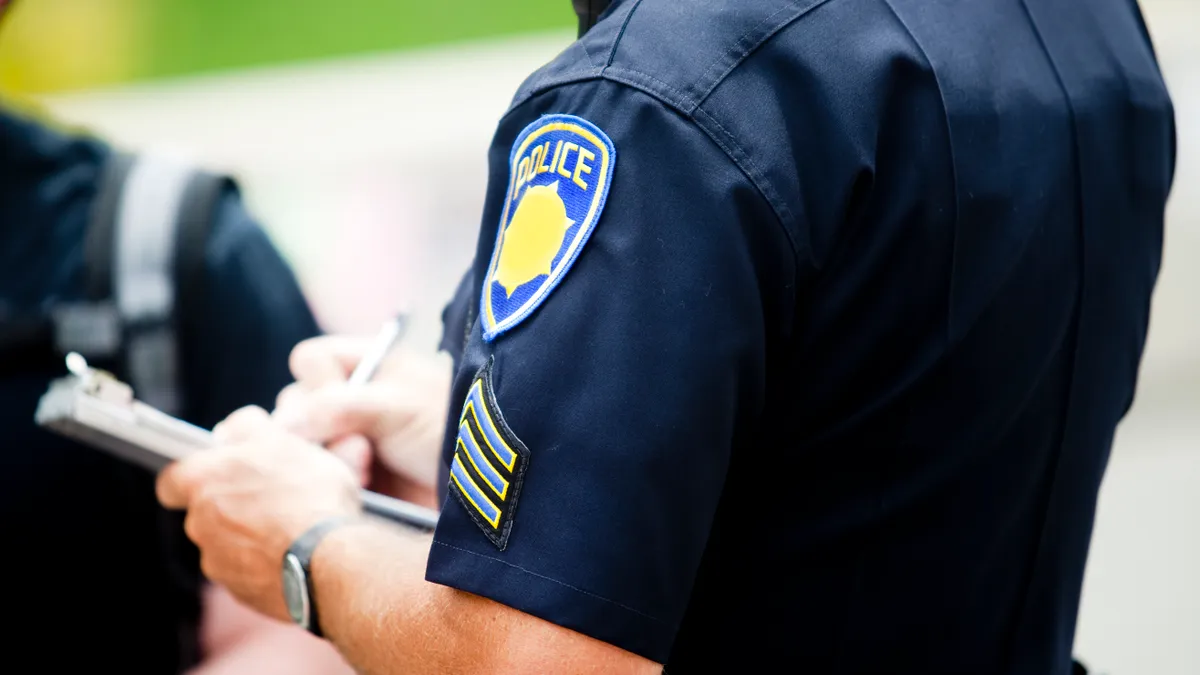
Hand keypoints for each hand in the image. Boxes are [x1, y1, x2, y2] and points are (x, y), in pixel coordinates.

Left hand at [156, 406, 360, 621]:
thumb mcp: (283, 441)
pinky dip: (266, 562)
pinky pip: (247, 571)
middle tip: (273, 497)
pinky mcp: (241, 591)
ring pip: (227, 543)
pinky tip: (296, 553)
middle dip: (232, 506)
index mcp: (201, 482)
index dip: (194, 475)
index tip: (220, 472)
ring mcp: (218, 563)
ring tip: (293, 527)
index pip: (171, 480)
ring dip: (251, 535)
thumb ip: (248, 427)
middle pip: (205, 512)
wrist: (331, 559)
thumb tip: (230, 430)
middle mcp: (199, 524)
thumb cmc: (308, 494)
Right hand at [274, 335, 452, 497]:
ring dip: (326, 460)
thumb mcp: (398, 407)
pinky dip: (329, 484)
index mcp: (364, 364)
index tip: (344, 408)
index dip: (317, 382)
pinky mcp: (344, 476)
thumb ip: (338, 406)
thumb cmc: (448, 430)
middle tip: (360, 450)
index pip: (309, 360)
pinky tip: (358, 493)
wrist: (477, 487)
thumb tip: (284, 423)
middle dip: (319, 431)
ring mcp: (343, 438)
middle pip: (294, 406)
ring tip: (365, 474)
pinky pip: (312, 477)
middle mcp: (347, 399)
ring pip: (299, 445)